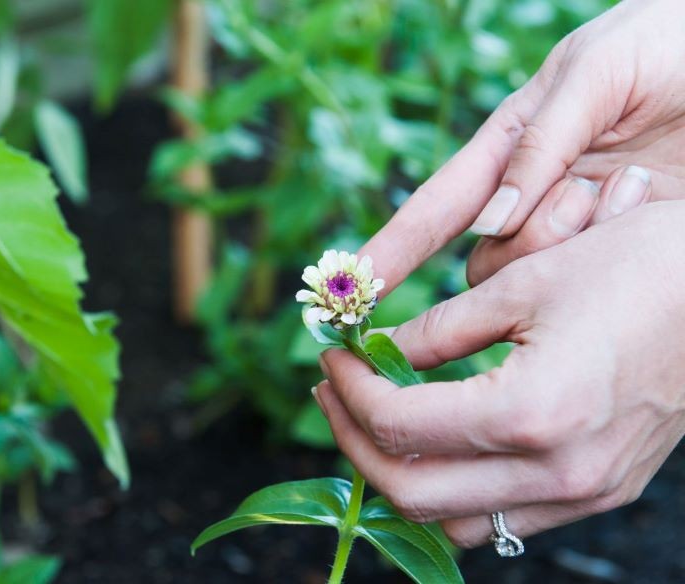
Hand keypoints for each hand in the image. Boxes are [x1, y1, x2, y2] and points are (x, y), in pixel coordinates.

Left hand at [315, 201, 684, 547]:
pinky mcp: (600, 490)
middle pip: (413, 492)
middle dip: (355, 441)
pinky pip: (504, 517)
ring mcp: (582, 493)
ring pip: (455, 521)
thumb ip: (435, 330)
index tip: (333, 356)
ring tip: (373, 419)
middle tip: (334, 391)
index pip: (398, 426)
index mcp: (530, 414)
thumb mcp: (520, 285)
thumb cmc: (635, 268)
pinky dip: (453, 490)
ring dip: (399, 475)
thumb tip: (376, 351)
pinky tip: (438, 442)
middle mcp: (557, 474)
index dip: (350, 390)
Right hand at [362, 0, 684, 293]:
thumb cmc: (665, 42)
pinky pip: (589, 279)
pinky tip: (653, 204)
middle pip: (486, 260)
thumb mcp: (596, 73)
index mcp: (508, 146)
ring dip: (578, 240)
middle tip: (590, 192)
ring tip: (639, 184)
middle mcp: (531, 197)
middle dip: (530, 240)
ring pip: (535, 275)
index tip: (353, 287)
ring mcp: (575, 227)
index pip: (434, 209)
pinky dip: (613, 251)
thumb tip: (489, 222)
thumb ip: (539, 145)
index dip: (391, 250)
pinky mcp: (620, 248)